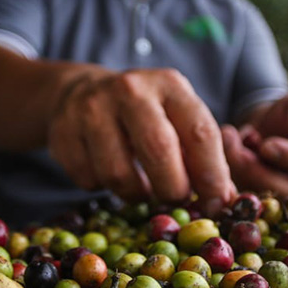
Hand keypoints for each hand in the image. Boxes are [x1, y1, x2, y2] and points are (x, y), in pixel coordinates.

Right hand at [47, 68, 236, 206]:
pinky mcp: (62, 133)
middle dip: (173, 188)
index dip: (213, 174)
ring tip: (141, 186)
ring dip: (136, 193)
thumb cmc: (145, 114)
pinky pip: (89, 180)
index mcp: (169, 85)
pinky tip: (108, 171)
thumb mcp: (177, 118)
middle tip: (176, 198)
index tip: (218, 203)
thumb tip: (225, 199)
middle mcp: (130, 90)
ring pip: (118, 174)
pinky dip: (103, 188)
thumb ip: (204, 154)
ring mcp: (91, 109)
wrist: (80, 92)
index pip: (200, 132)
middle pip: (159, 150)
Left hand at [221, 89, 287, 196]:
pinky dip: (229, 169)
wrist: (273, 122)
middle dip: (256, 170)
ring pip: (259, 192)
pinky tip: (224, 145)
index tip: (266, 144)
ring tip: (228, 138)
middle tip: (235, 147)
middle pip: (285, 189)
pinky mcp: (258, 191)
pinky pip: (242, 190)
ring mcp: (281, 189)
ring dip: (238, 168)